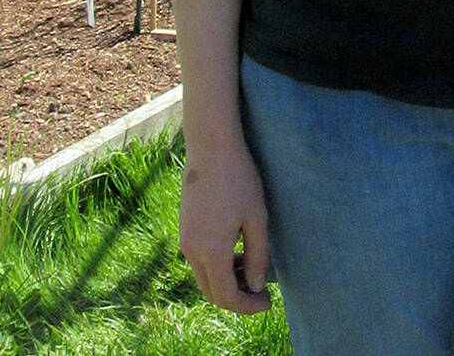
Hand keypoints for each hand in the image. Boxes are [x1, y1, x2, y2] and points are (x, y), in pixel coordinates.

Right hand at [179, 139, 272, 313]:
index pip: (227, 297)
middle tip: (262, 290)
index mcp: (212, 251)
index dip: (249, 306)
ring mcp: (185, 239)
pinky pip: (198, 260)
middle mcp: (192, 251)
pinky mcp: (184, 228)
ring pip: (204, 277)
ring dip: (226, 280)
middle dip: (237, 298)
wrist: (211, 147)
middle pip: (212, 293)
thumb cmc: (239, 179)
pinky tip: (236, 249)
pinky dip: (216, 265)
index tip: (268, 301)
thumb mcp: (256, 217)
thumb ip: (257, 255)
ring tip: (252, 265)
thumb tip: (255, 285)